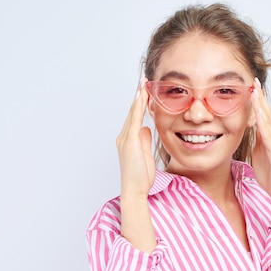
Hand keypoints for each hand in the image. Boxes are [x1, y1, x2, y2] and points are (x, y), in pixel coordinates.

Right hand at [116, 79, 155, 197]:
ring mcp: (125, 139)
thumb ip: (145, 140)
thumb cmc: (141, 177)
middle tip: (144, 80)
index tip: (145, 90)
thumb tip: (147, 129)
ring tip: (144, 83)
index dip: (140, 103)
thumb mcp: (146, 154)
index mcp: (128, 140)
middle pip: (133, 112)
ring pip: (133, 113)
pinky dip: (137, 107)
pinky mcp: (129, 142)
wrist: (134, 190)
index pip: (135, 117)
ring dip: (138, 97)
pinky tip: (141, 96)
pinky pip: (135, 120)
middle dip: (139, 95)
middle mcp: (124, 137)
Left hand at [250, 77, 270, 204]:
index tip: (250, 86)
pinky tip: (259, 115)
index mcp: (269, 136)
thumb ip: (256, 139)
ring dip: (262, 106)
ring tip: (255, 92)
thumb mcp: (259, 151)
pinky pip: (269, 135)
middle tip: (254, 81)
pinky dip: (264, 124)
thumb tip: (249, 127)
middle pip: (267, 112)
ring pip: (269, 121)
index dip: (257, 100)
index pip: (263, 114)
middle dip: (260, 97)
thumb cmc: (269, 173)